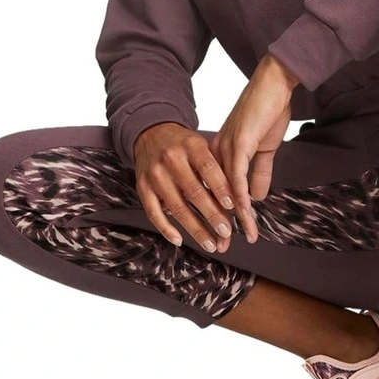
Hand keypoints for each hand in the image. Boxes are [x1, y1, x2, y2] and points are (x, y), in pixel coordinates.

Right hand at [133, 122, 237, 253]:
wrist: (151, 134)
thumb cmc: (184, 145)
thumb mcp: (200, 145)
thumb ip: (216, 168)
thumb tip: (235, 201)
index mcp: (190, 145)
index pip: (208, 168)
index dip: (221, 188)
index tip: (233, 206)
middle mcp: (171, 159)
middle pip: (194, 191)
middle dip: (212, 215)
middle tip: (226, 232)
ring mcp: (155, 174)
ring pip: (177, 207)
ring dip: (195, 229)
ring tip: (210, 244)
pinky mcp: (142, 187)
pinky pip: (153, 213)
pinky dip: (166, 229)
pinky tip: (179, 240)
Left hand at [209, 54, 299, 250]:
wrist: (274, 84)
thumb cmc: (269, 110)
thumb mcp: (265, 147)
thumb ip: (260, 172)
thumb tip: (257, 197)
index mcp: (220, 152)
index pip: (216, 190)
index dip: (219, 214)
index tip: (222, 235)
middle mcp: (217, 152)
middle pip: (215, 195)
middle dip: (219, 223)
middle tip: (220, 247)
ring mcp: (227, 148)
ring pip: (226, 191)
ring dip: (232, 218)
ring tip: (235, 239)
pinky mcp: (240, 145)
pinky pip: (237, 178)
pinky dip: (239, 199)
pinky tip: (243, 216)